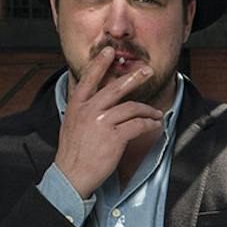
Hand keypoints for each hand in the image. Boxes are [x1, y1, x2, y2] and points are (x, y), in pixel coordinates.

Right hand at [54, 56, 163, 198]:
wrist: (71, 174)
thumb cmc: (73, 151)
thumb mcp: (70, 123)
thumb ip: (83, 109)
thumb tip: (95, 98)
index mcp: (76, 105)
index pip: (88, 79)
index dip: (99, 63)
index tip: (109, 51)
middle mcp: (88, 110)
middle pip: (115, 88)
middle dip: (134, 77)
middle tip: (148, 71)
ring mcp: (101, 123)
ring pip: (132, 107)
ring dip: (148, 110)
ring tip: (156, 113)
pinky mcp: (114, 137)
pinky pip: (138, 125)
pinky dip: (149, 124)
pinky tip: (154, 124)